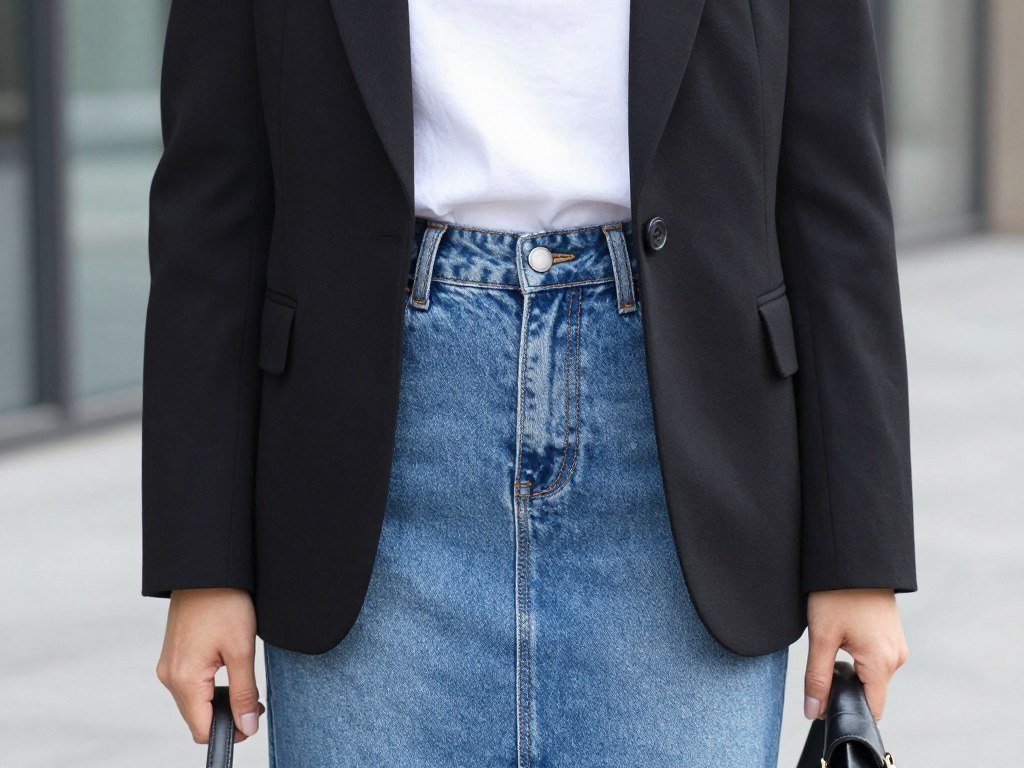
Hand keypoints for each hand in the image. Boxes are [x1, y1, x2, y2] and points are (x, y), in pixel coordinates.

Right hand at [156, 588, 263, 743]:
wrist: (206, 569)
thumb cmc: (225, 603)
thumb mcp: (242, 651)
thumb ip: (243, 693)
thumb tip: (246, 728)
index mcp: (185, 679)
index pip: (202, 730)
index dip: (229, 732)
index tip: (252, 720)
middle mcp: (169, 677)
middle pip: (197, 718)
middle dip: (226, 716)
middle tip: (254, 702)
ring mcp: (168, 665)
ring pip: (193, 702)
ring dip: (218, 701)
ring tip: (244, 682)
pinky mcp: (172, 655)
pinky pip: (189, 684)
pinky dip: (209, 687)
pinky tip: (228, 669)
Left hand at [804, 588, 908, 721]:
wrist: (854, 558)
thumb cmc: (837, 594)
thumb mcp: (821, 637)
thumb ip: (817, 678)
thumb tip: (813, 712)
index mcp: (882, 663)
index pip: (871, 709)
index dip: (847, 712)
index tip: (824, 706)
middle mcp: (896, 658)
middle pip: (870, 692)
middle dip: (845, 689)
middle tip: (822, 665)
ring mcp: (896, 646)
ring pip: (871, 675)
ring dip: (851, 671)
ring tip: (832, 644)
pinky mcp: (892, 635)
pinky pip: (875, 659)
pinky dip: (858, 657)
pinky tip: (843, 637)